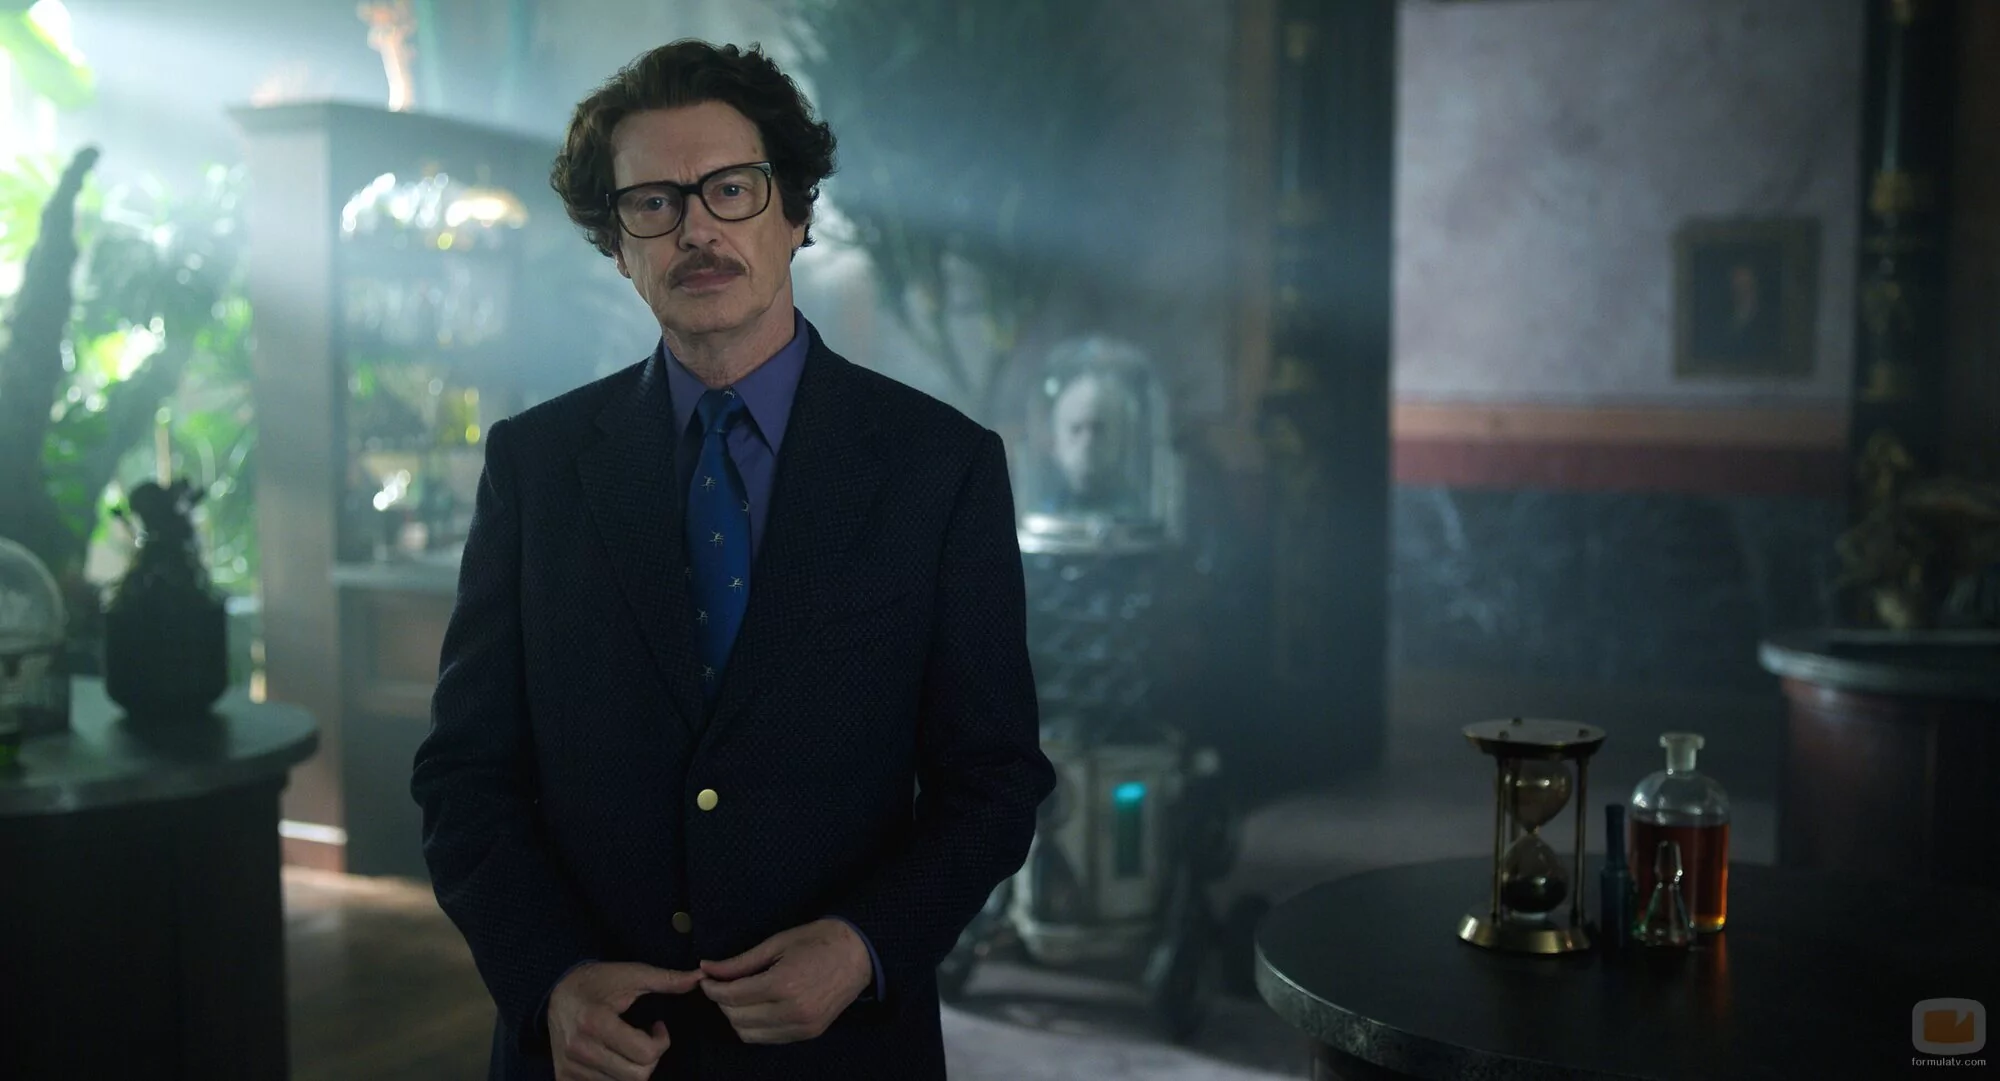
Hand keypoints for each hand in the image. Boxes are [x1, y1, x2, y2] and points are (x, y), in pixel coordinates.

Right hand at [549, 961, 702, 1080]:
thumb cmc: (598, 981)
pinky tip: (614, 1057)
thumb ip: (666, 979)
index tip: (657, 1027)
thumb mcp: (631, 974)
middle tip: (645, 1039)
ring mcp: (569, 1068)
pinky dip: (614, 1077)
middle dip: (650, 1059)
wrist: (556, 991)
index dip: (661, 1042)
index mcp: (595, 1022)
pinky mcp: (564, 1078)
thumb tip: (700, 977)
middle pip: (637, 1077)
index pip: (645, 1055)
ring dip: (632, 1068)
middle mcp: (579, 1049)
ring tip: (627, 1045)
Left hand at [698, 918, 873, 1043]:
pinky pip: (769, 1039)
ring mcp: (802, 1026)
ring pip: (750, 1034)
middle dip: (721, 1003)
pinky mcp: (808, 1034)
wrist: (859, 953)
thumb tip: (706, 968)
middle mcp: (792, 1011)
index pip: (732, 996)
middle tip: (719, 985)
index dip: (712, 989)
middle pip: (737, 1018)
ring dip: (736, 1018)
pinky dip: (755, 1027)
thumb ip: (740, 961)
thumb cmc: (818, 940)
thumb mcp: (777, 943)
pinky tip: (756, 1007)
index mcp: (783, 984)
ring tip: (738, 997)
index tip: (705, 979)